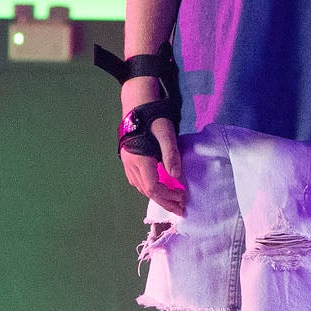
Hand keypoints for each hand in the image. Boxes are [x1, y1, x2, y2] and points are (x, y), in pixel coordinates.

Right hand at [120, 78, 185, 212]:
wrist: (136, 103)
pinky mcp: (128, 158)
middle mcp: (130, 164)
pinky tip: (159, 186)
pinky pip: (137, 180)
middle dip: (165, 201)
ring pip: (141, 187)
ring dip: (157, 196)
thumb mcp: (166, 133)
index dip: (168, 197)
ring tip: (172, 200)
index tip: (183, 199)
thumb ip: (171, 154)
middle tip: (181, 208)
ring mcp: (127, 162)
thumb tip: (176, 177)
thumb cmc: (153, 117)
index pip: (153, 187)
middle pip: (147, 191)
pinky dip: (149, 187)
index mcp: (140, 159)